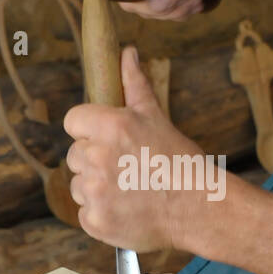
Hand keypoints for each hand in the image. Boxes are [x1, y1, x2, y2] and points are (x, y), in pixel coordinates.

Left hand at [64, 45, 212, 250]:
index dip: (88, 130)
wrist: (199, 207)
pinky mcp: (95, 221)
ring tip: (129, 190)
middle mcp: (97, 158)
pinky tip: (127, 209)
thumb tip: (127, 53)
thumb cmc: (180, 161)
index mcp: (110, 127)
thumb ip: (134, 84)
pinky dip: (101, 214)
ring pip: (78, 185)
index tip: (108, 140)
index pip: (73, 121)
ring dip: (96, 189)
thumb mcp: (156, 117)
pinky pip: (85, 213)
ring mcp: (94, 192)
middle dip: (95, 160)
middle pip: (75, 155)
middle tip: (127, 168)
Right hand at [118, 0, 234, 21]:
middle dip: (167, 8)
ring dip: (177, 10)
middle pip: (140, 1)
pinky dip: (182, 6)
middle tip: (191, 0)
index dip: (142, 4)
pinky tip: (198, 1)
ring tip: (198, 0)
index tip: (167, 2)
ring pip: (157, 3)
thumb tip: (154, 8)